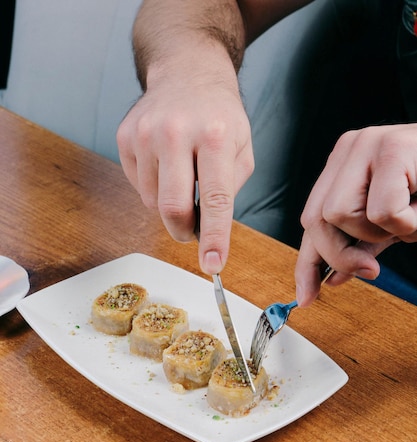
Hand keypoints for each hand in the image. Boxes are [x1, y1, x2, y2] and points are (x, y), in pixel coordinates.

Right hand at [117, 56, 253, 275]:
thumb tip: (207, 230)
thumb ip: (229, 190)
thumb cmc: (219, 116)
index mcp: (214, 136)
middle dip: (184, 231)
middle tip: (193, 230)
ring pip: (153, 202)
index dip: (213, 238)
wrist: (186, 71)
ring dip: (170, 205)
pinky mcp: (125, 138)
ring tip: (183, 178)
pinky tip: (165, 165)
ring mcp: (145, 134)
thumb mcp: (242, 148)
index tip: (212, 265)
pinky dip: (154, 188)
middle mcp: (176, 133)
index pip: (215, 200)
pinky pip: (139, 187)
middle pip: (173, 208)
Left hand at [295, 124, 416, 305]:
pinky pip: (382, 211)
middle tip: (371, 267)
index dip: (307, 262)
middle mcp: (350, 149)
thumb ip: (360, 246)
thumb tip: (332, 279)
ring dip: (380, 234)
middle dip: (341, 255)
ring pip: (341, 215)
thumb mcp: (391, 223)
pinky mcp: (393, 148)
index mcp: (344, 165)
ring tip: (410, 219)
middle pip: (316, 219)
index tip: (307, 296)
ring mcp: (368, 144)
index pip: (312, 218)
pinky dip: (406, 225)